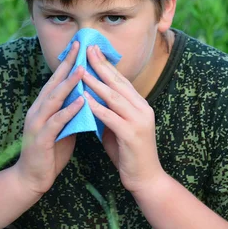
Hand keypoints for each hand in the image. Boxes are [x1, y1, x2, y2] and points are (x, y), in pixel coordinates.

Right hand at [14, 41, 83, 195]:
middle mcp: (38, 110)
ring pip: (54, 99)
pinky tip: (81, 101)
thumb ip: (71, 113)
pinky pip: (56, 121)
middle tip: (79, 47)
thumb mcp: (63, 128)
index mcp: (43, 107)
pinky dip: (69, 110)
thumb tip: (87, 98)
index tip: (79, 47)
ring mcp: (37, 123)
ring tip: (83, 70)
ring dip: (68, 84)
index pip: (56, 80)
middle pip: (54, 83)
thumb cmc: (49, 153)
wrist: (31, 179)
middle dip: (67, 64)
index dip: (67, 63)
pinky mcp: (40, 139)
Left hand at [82, 45, 165, 194]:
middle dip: (101, 65)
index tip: (93, 50)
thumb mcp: (118, 127)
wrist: (146, 179)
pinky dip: (97, 107)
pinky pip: (111, 117)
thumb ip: (109, 111)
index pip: (121, 80)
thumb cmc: (129, 153)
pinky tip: (84, 98)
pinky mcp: (132, 135)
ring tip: (81, 70)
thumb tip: (91, 97)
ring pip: (114, 97)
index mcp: (140, 105)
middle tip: (88, 50)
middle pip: (118, 83)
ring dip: (96, 83)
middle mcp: (142, 109)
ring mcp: (139, 121)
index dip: (107, 65)